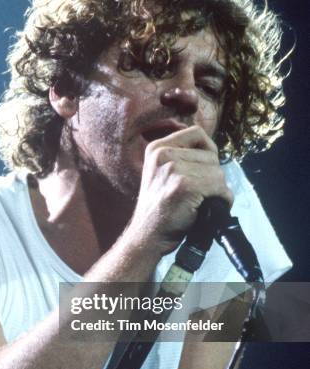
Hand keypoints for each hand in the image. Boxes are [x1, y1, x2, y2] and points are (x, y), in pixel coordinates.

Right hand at [127, 125, 232, 254]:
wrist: (146, 236)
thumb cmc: (159, 208)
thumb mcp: (160, 172)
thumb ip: (180, 155)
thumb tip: (210, 146)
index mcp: (156, 148)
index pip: (196, 132)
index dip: (207, 150)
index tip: (203, 169)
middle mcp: (163, 155)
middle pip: (211, 155)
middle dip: (212, 175)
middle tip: (198, 193)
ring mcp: (173, 170)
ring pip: (218, 172)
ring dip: (217, 190)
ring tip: (200, 202)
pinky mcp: (185, 186)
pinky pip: (220, 187)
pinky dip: (222, 200)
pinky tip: (207, 208)